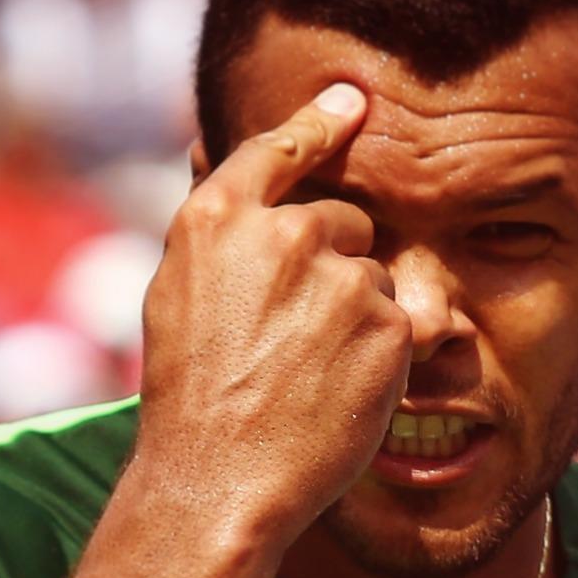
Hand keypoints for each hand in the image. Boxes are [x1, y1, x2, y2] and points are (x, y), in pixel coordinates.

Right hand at [137, 84, 410, 549]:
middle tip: (294, 337)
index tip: (353, 101)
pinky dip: (381, 354)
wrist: (220, 476)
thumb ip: (220, 233)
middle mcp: (283, 232)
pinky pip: (399, 322)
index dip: (320, 122)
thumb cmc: (191, 398)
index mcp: (217, 217)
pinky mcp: (387, 321)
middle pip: (344, 220)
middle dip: (335, 264)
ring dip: (357, 314)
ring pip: (376, 275)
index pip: (280, 147)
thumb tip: (229, 169)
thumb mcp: (177, 295)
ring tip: (308, 372)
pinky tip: (338, 390)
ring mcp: (341, 274)